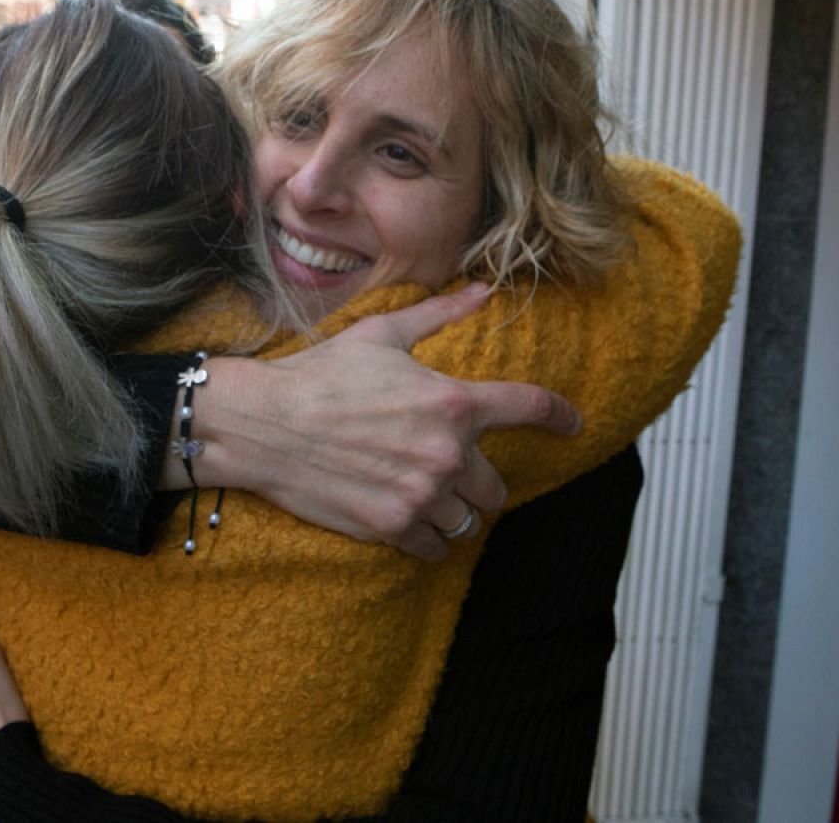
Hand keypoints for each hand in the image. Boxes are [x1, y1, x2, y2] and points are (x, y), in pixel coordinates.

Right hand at [192, 284, 580, 561]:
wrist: (265, 425)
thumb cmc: (320, 375)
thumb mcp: (381, 335)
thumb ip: (438, 316)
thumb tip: (481, 290)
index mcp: (453, 402)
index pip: (529, 408)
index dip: (559, 417)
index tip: (573, 425)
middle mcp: (447, 454)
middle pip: (497, 488)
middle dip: (477, 481)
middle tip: (445, 471)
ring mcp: (422, 495)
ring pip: (468, 521)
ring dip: (453, 512)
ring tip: (424, 497)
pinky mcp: (393, 527)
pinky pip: (436, 548)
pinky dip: (428, 539)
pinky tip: (406, 519)